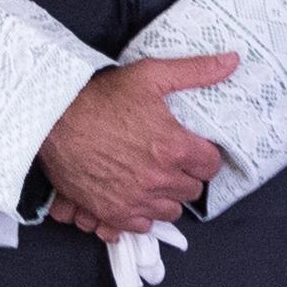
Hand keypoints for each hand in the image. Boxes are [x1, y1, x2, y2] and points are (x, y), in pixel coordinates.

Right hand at [34, 53, 236, 240]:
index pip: (211, 165)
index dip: (203, 155)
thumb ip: (195, 71)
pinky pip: (142, 225)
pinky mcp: (112, 212)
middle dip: (185, 175)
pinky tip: (134, 193)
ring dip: (166, 196)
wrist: (53, 119)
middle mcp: (159, 179)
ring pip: (170, 211)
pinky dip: (141, 213)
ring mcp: (135, 199)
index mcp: (174, 148)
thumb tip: (232, 61)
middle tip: (169, 160)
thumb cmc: (101, 96)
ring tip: (153, 177)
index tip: (192, 148)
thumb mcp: (150, 75)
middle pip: (192, 190)